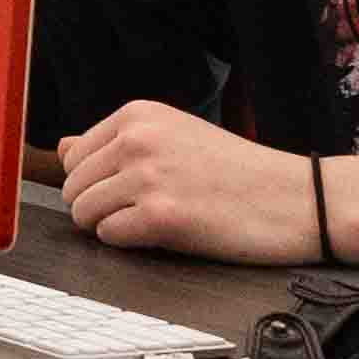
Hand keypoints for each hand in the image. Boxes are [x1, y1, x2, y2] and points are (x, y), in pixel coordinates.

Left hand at [55, 101, 322, 264]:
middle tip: (145, 211)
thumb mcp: (175, 137)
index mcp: (137, 114)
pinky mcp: (160, 216)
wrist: (297, 198)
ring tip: (155, 221)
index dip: (96, 183)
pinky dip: (131, 244)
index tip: (130, 191)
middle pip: (72, 186)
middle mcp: (137, 138)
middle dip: (99, 207)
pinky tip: (166, 233)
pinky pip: (109, 237)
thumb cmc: (240, 172)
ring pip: (83, 214)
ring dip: (112, 227)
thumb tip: (62, 146)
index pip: (73, 156)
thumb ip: (116, 142)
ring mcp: (147, 176)